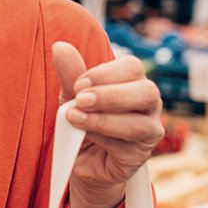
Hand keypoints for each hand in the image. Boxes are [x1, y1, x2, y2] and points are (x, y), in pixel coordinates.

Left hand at [54, 43, 163, 207]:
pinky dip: (103, 139)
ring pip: (139, 123)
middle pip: (146, 92)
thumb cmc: (82, 122)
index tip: (79, 83)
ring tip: (75, 118)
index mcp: (133, 82)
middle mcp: (147, 104)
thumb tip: (59, 46)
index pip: (132, 68)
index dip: (106, 74)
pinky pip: (128, 146)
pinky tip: (84, 137)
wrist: (82, 161)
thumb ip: (71, 75)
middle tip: (81, 99)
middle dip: (111, 95)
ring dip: (104, 119)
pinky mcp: (139, 155)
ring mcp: (148, 130)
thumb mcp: (73, 97)